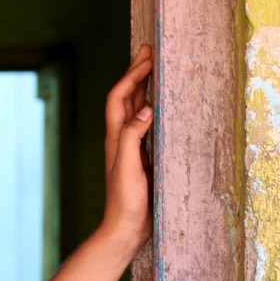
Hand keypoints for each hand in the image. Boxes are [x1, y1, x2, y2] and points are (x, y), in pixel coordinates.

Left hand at [99, 43, 154, 255]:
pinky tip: (164, 108)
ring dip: (144, 88)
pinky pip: (148, 126)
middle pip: (127, 98)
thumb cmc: (125, 200)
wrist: (126, 229)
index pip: (119, 98)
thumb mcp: (128, 167)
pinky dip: (154, 110)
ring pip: (136, 110)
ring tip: (156, 69)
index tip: (147, 58)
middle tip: (150, 51)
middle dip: (137, 73)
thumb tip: (146, 107)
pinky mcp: (144, 158)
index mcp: (115, 137)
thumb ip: (133, 136)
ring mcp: (132, 148)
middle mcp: (122, 139)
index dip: (131, 76)